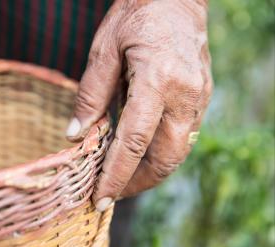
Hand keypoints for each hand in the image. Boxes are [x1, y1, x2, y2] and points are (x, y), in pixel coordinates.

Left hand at [66, 0, 211, 210]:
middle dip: (137, 183)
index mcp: (158, 81)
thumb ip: (90, 95)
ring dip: (150, 172)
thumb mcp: (103, 50)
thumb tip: (75, 135)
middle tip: (111, 193)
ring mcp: (199, 97)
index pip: (134, 143)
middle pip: (165, 157)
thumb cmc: (136, 16)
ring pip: (178, 152)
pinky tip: (140, 153)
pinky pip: (184, 136)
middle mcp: (185, 94)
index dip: (116, 176)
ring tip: (123, 178)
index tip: (101, 198)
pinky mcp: (202, 97)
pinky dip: (161, 152)